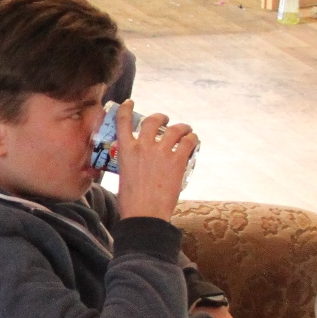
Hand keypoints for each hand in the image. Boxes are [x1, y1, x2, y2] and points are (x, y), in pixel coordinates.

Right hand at [113, 105, 197, 221]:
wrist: (144, 214)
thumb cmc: (131, 202)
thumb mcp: (124, 176)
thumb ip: (130, 163)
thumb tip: (138, 162)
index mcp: (126, 150)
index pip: (122, 121)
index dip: (126, 108)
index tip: (130, 103)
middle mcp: (143, 146)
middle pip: (153, 120)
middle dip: (161, 117)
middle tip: (166, 121)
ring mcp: (161, 152)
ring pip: (175, 129)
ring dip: (182, 127)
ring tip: (186, 131)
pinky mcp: (177, 161)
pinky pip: (189, 142)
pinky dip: (192, 139)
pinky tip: (194, 141)